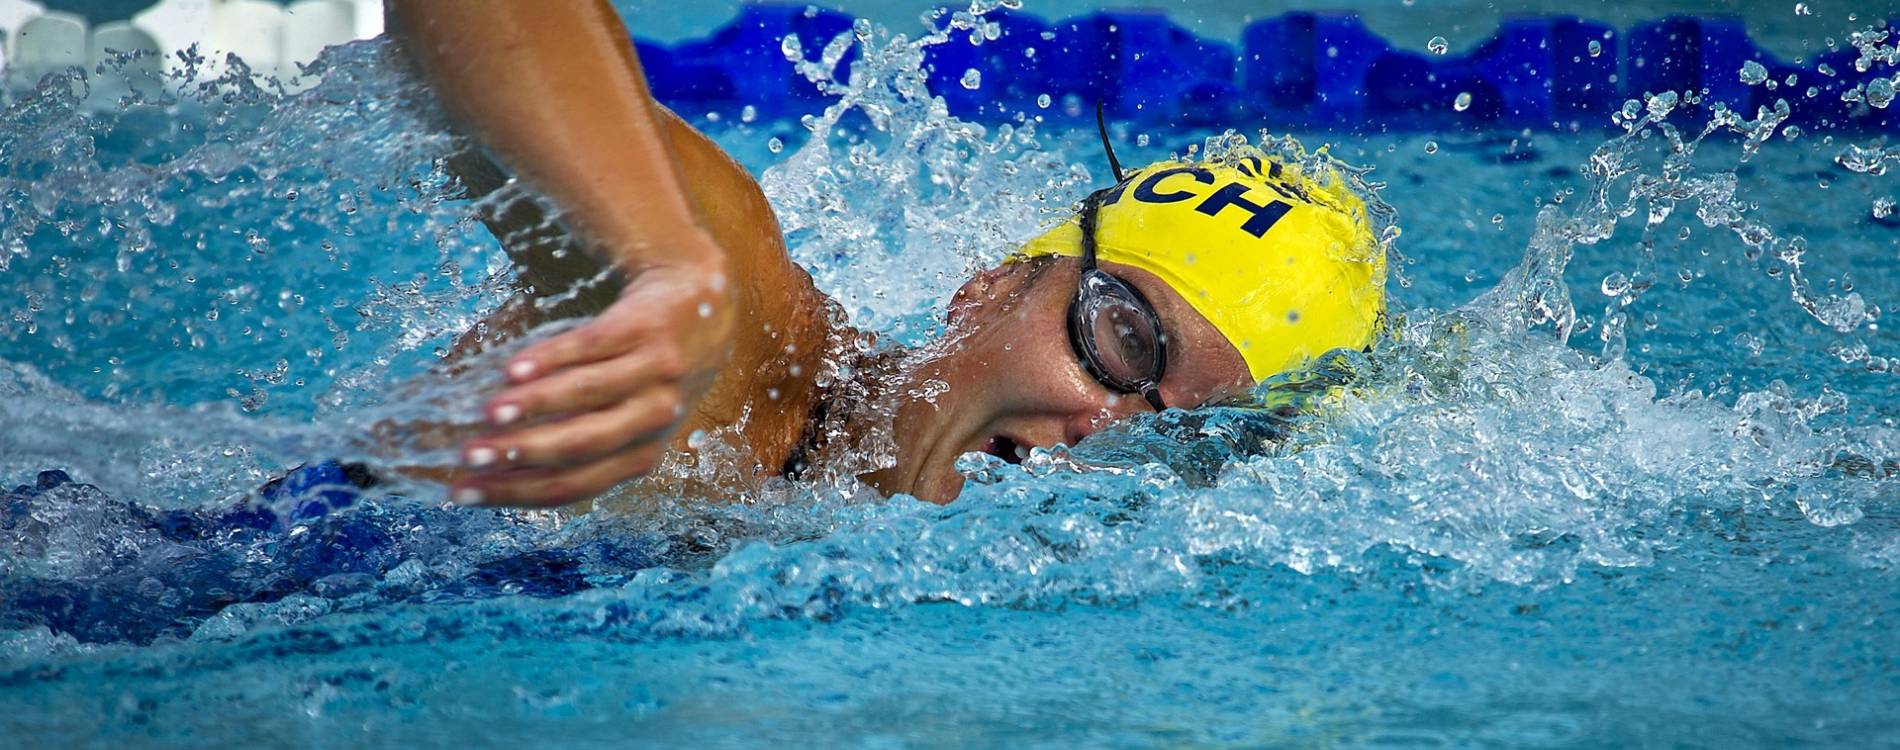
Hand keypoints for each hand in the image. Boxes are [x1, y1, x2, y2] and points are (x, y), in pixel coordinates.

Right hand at [450, 235, 733, 506]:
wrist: (699, 298)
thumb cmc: (645, 369)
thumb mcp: (624, 413)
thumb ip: (568, 434)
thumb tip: (483, 457)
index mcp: (640, 453)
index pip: (573, 484)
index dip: (516, 492)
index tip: (462, 493)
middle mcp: (654, 419)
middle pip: (581, 446)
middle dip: (520, 455)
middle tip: (469, 455)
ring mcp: (655, 372)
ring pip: (588, 395)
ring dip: (533, 406)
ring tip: (488, 412)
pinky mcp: (647, 327)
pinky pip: (594, 346)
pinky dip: (551, 358)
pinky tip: (514, 368)